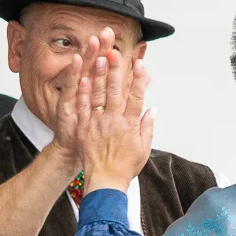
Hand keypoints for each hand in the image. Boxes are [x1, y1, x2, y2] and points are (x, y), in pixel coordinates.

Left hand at [56, 31, 153, 192]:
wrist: (105, 182)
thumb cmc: (125, 167)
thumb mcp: (143, 149)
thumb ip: (148, 127)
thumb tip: (153, 110)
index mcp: (130, 125)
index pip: (136, 97)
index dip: (138, 79)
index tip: (140, 64)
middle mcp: (114, 121)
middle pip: (115, 91)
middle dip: (116, 70)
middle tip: (116, 52)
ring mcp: (98, 124)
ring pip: (98, 95)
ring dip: (99, 75)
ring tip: (100, 57)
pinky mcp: (85, 128)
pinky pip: (83, 107)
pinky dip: (83, 92)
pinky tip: (83, 77)